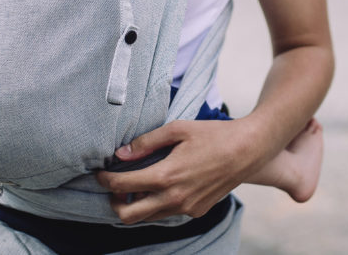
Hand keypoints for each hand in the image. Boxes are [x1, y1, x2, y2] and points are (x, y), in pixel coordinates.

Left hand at [96, 118, 256, 224]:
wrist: (248, 150)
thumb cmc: (212, 134)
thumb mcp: (177, 129)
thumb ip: (146, 142)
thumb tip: (121, 153)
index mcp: (167, 176)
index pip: (124, 186)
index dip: (106, 180)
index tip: (99, 173)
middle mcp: (175, 198)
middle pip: (129, 216)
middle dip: (114, 202)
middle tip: (112, 186)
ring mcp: (187, 208)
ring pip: (149, 218)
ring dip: (135, 205)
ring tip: (133, 184)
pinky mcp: (197, 211)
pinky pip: (167, 213)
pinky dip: (156, 204)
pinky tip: (158, 185)